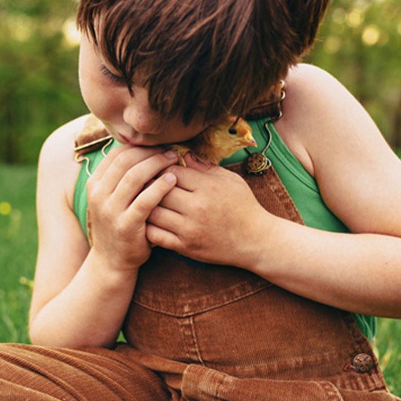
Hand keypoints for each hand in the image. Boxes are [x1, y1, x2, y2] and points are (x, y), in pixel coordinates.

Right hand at [86, 145, 178, 273]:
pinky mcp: (126, 225)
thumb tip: (143, 148)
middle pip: (126, 161)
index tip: (159, 144)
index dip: (140, 146)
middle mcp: (98, 195)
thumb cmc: (118, 224)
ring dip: (157, 164)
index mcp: (94, 184)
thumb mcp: (111, 199)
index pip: (116, 154)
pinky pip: (145, 200)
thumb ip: (121, 177)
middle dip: (150, 152)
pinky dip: (160, 187)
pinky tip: (172, 180)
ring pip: (134, 177)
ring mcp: (110, 210)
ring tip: (174, 160)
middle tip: (170, 150)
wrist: (111, 261)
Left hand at [145, 156, 271, 267]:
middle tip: (144, 182)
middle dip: (149, 184)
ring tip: (143, 200)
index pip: (171, 171)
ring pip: (152, 212)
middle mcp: (197, 208)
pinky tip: (149, 220)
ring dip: (145, 205)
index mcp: (208, 188)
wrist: (256, 241)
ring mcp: (189, 229)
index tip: (159, 168)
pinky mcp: (185, 247)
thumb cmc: (244, 206)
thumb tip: (183, 153)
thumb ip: (205, 167)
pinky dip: (147, 227)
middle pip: (158, 190)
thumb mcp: (230, 180)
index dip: (162, 167)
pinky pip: (155, 235)